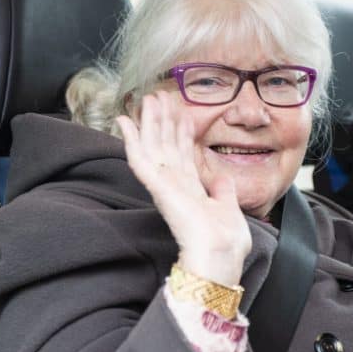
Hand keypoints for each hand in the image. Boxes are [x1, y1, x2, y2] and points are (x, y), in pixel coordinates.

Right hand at [116, 91, 250, 285]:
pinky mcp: (157, 186)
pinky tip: (124, 121)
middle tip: (159, 95)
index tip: (181, 113)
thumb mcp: (228, 209)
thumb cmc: (226, 242)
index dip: (181, 132)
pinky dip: (131, 138)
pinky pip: (139, 158)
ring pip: (152, 145)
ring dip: (148, 121)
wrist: (220, 256)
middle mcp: (175, 184)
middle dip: (163, 119)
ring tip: (147, 97)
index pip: (183, 155)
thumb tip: (222, 179)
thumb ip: (223, 191)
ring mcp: (164, 184)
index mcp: (191, 190)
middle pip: (166, 145)